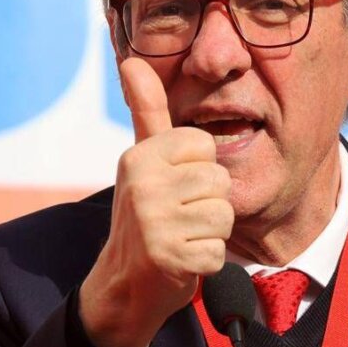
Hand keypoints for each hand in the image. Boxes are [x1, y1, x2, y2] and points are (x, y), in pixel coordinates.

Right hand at [79, 57, 233, 346]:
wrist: (124, 286)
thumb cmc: (143, 216)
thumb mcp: (142, 160)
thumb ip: (146, 110)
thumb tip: (132, 60)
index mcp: (139, 156)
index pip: (205, 147)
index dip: (198, 171)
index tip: (173, 189)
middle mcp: (143, 184)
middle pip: (219, 181)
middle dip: (207, 205)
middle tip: (179, 219)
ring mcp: (154, 222)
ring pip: (223, 215)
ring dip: (209, 234)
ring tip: (181, 237)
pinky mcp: (169, 257)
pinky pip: (218, 251)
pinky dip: (205, 262)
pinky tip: (181, 261)